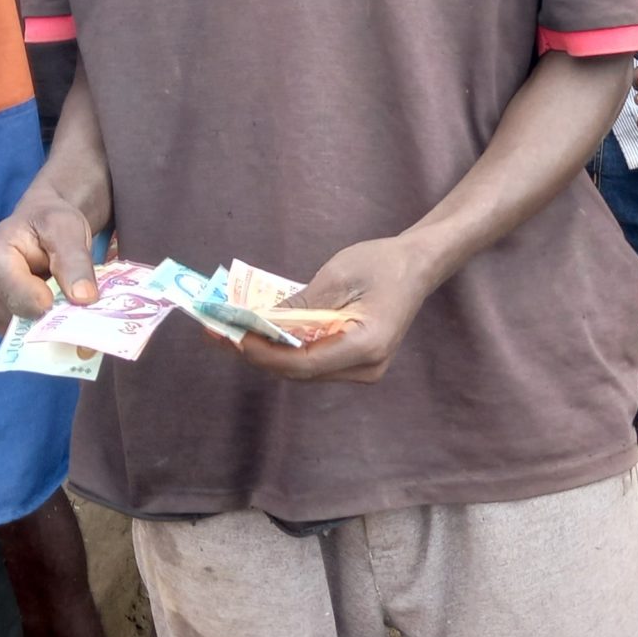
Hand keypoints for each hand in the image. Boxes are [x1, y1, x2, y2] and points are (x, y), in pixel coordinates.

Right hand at [0, 188, 99, 332]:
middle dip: (53, 314)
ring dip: (49, 320)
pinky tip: (50, 303)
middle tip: (73, 294)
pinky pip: (23, 335)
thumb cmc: (49, 222)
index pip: (22, 300)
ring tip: (57, 292)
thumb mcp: (67, 229)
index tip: (75, 296)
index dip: (52, 304)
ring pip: (24, 332)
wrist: (38, 224)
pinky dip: (42, 326)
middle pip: (23, 320)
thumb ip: (75, 261)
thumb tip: (83, 298)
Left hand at [234, 235, 436, 385]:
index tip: (236, 338)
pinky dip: (285, 349)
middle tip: (220, 333)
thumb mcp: (338, 276)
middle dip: (259, 354)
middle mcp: (365, 368)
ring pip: (304, 370)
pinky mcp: (355, 363)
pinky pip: (313, 361)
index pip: (305, 364)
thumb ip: (301, 304)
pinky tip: (260, 334)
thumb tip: (261, 321)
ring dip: (268, 352)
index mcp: (366, 347)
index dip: (266, 354)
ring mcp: (362, 370)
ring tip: (231, 333)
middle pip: (301, 372)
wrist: (417, 266)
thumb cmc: (382, 264)